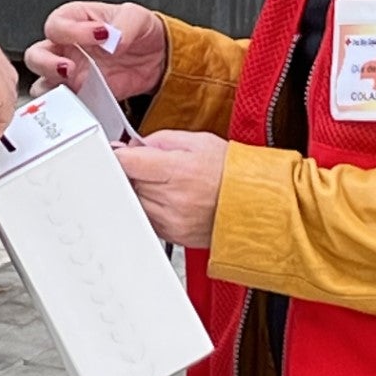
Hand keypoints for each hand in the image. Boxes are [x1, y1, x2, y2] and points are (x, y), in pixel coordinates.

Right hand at [25, 2, 167, 99]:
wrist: (156, 59)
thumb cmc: (139, 31)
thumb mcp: (138, 17)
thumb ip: (125, 24)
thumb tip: (113, 39)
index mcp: (75, 21)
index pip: (57, 24)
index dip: (71, 31)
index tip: (99, 36)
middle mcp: (66, 48)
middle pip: (35, 56)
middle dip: (46, 64)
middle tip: (70, 68)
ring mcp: (71, 75)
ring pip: (42, 85)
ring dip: (53, 90)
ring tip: (74, 89)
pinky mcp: (82, 97)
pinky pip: (66, 107)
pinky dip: (70, 110)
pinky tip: (85, 105)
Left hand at [115, 130, 228, 248]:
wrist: (257, 204)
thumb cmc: (233, 173)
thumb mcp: (199, 141)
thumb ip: (161, 140)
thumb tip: (135, 146)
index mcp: (178, 170)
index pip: (127, 163)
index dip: (118, 155)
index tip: (117, 153)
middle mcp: (173, 198)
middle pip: (129, 183)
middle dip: (134, 172)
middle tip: (151, 166)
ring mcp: (173, 220)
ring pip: (135, 203)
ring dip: (141, 192)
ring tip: (165, 183)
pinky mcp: (174, 236)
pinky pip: (147, 220)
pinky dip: (151, 209)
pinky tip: (170, 200)